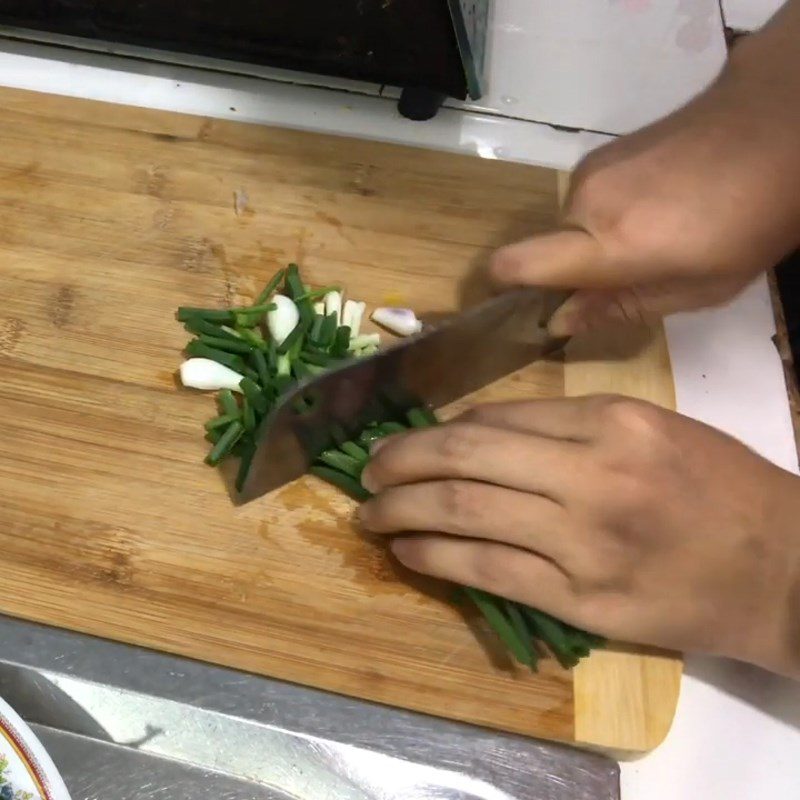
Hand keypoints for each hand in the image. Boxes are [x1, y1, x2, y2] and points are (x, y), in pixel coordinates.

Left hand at [359, 396, 799, 676]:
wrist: (780, 568)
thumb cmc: (718, 488)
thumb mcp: (650, 427)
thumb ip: (567, 423)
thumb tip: (479, 428)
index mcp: (612, 421)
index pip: (500, 416)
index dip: (441, 428)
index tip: (411, 440)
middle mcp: (593, 475)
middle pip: (469, 456)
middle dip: (403, 460)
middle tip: (369, 468)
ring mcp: (585, 542)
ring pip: (467, 513)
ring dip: (404, 510)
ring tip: (370, 511)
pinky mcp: (582, 601)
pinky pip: (490, 572)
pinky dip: (436, 559)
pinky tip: (407, 551)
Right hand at [490, 40, 799, 335]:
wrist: (775, 126)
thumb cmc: (749, 223)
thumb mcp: (697, 288)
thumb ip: (619, 307)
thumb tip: (560, 320)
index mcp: (608, 241)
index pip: (515, 265)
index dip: (507, 291)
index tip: (530, 309)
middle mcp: (584, 201)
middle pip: (545, 251)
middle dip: (573, 271)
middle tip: (628, 279)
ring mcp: (591, 170)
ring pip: (568, 225)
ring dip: (593, 242)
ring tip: (652, 239)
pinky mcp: (602, 152)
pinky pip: (586, 200)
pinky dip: (607, 216)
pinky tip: (656, 210)